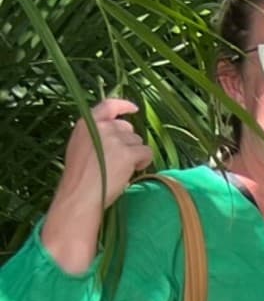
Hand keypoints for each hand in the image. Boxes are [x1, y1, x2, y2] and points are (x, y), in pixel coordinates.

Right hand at [57, 96, 150, 210]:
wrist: (80, 195)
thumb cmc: (80, 177)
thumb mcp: (80, 146)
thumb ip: (95, 135)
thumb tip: (118, 132)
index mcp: (86, 124)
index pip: (108, 105)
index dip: (123, 105)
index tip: (134, 109)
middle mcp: (101, 128)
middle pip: (127, 128)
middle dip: (128, 143)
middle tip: (117, 161)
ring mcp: (114, 139)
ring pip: (138, 141)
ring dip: (135, 154)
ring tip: (120, 169)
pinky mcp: (127, 153)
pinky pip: (146, 152)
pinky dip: (143, 162)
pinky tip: (131, 171)